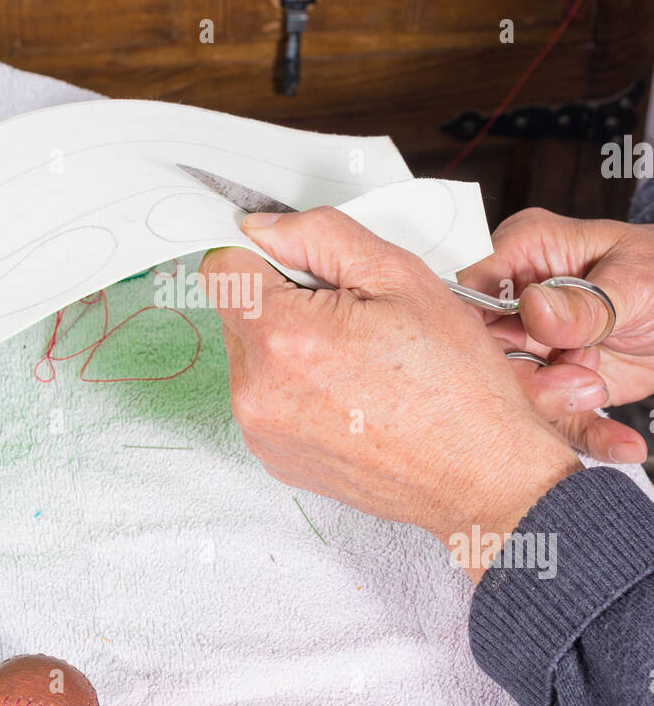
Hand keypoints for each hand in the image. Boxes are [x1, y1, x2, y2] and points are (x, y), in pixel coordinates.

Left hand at [200, 207, 580, 580]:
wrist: (481, 477)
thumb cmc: (455, 384)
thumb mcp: (402, 277)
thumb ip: (320, 236)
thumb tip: (262, 228)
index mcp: (283, 337)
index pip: (223, 269)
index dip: (264, 255)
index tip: (305, 268)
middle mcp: (256, 390)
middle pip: (237, 313)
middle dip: (284, 301)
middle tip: (354, 320)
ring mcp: (261, 431)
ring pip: (252, 356)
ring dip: (290, 346)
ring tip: (358, 363)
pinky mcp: (274, 458)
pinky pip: (266, 399)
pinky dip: (297, 388)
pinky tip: (352, 397)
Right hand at [457, 208, 653, 463]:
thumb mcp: (634, 282)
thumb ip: (584, 303)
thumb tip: (533, 308)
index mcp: (523, 252)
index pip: (470, 291)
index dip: (481, 330)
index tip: (522, 353)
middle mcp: (518, 300)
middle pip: (488, 352)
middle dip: (532, 379)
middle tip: (584, 384)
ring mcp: (534, 344)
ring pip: (514, 392)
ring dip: (561, 406)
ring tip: (599, 393)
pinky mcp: (555, 383)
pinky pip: (556, 419)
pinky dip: (590, 435)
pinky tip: (624, 443)